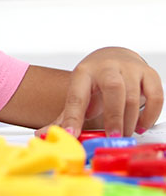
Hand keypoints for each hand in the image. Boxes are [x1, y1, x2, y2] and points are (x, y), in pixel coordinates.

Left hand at [39, 47, 162, 136]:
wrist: (114, 58)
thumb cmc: (95, 81)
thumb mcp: (78, 94)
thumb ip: (65, 116)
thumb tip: (42, 135)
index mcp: (83, 73)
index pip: (76, 96)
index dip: (73, 118)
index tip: (71, 135)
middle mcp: (107, 67)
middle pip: (112, 88)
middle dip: (113, 116)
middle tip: (113, 138)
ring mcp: (129, 68)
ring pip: (133, 95)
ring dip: (129, 121)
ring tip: (123, 134)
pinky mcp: (148, 73)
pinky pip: (155, 95)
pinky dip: (150, 114)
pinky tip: (140, 125)